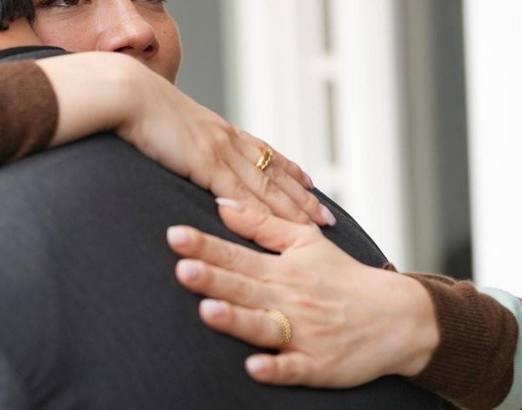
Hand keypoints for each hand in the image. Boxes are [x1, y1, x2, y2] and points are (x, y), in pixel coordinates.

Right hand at [114, 57, 333, 226]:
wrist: (125, 92)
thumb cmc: (135, 105)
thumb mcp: (165, 120)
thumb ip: (178, 137)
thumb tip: (177, 145)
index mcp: (217, 129)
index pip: (263, 152)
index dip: (288, 169)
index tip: (308, 181)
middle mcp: (226, 139)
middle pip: (274, 173)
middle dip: (302, 197)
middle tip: (326, 217)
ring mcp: (219, 151)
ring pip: (266, 187)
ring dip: (292, 210)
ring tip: (315, 228)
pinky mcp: (205, 164)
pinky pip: (239, 194)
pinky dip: (259, 212)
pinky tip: (275, 228)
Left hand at [166, 212, 438, 387]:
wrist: (398, 317)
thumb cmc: (344, 277)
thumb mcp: (306, 242)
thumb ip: (261, 223)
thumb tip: (220, 204)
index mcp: (281, 269)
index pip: (235, 254)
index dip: (204, 246)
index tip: (174, 235)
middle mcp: (289, 299)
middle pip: (243, 289)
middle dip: (213, 279)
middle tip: (182, 269)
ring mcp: (304, 334)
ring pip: (264, 326)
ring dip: (237, 320)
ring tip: (209, 311)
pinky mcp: (319, 365)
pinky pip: (294, 368)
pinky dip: (276, 368)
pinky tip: (254, 367)